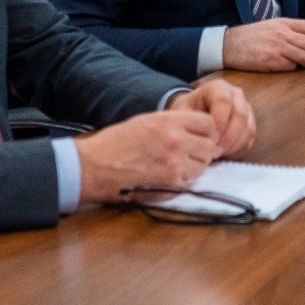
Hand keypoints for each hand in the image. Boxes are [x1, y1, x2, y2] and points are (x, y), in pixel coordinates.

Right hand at [74, 111, 219, 203]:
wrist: (94, 165)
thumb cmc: (116, 142)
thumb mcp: (146, 121)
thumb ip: (174, 124)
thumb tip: (197, 131)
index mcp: (170, 120)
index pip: (208, 123)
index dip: (207, 132)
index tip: (199, 138)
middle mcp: (177, 140)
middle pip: (210, 147)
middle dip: (202, 152)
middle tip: (189, 155)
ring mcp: (175, 163)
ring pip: (202, 167)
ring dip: (193, 168)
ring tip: (174, 167)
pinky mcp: (170, 183)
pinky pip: (189, 183)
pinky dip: (182, 182)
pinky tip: (166, 178)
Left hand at [169, 78, 255, 156]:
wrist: (193, 115)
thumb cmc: (187, 113)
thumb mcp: (181, 113)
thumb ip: (189, 122)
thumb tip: (201, 137)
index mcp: (218, 87)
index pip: (224, 101)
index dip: (218, 120)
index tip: (209, 137)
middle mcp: (236, 95)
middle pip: (240, 115)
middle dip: (228, 136)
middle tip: (214, 151)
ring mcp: (245, 109)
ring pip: (248, 127)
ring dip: (234, 144)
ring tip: (217, 153)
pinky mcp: (249, 123)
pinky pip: (250, 138)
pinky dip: (239, 148)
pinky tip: (224, 154)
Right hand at [223, 18, 304, 71]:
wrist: (228, 44)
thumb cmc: (252, 37)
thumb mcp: (272, 27)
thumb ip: (291, 32)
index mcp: (285, 23)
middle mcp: (283, 34)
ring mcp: (277, 47)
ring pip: (304, 57)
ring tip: (301, 63)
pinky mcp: (271, 61)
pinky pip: (290, 67)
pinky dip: (291, 68)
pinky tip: (282, 65)